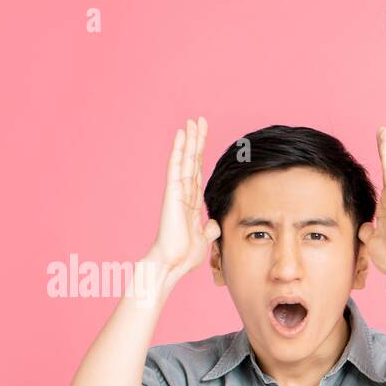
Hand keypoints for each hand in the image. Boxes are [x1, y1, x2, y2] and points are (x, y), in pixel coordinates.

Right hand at [145, 118, 220, 292]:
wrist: (173, 263)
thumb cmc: (184, 255)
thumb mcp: (204, 239)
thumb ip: (209, 229)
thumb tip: (213, 223)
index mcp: (191, 202)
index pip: (198, 172)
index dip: (201, 155)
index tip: (203, 140)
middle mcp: (184, 193)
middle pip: (192, 161)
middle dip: (196, 142)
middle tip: (199, 121)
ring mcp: (177, 192)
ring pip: (184, 160)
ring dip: (189, 140)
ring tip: (192, 122)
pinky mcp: (173, 193)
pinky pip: (176, 167)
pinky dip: (179, 150)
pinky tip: (181, 135)